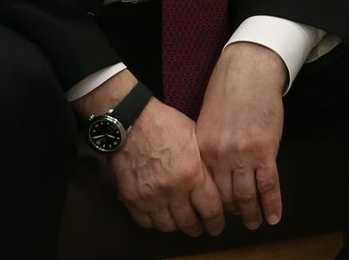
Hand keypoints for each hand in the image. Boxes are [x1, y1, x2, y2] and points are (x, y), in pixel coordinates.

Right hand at [109, 95, 225, 235]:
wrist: (132, 121)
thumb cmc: (166, 124)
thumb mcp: (197, 139)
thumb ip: (206, 166)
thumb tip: (217, 185)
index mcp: (192, 174)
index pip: (210, 210)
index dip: (216, 222)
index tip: (217, 225)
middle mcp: (172, 190)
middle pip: (189, 223)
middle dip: (198, 227)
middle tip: (201, 227)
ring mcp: (150, 196)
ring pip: (168, 226)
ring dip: (177, 226)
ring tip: (182, 221)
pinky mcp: (131, 198)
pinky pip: (145, 222)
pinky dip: (155, 222)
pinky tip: (161, 216)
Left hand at [196, 42, 288, 229]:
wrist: (250, 73)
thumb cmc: (229, 93)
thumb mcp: (209, 122)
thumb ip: (210, 148)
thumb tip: (216, 171)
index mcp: (204, 150)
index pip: (208, 188)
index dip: (216, 204)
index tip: (222, 212)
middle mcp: (220, 157)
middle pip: (226, 196)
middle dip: (233, 213)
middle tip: (240, 222)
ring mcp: (243, 155)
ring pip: (247, 195)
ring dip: (252, 214)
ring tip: (256, 224)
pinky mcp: (265, 150)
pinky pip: (269, 185)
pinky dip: (272, 204)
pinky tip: (274, 216)